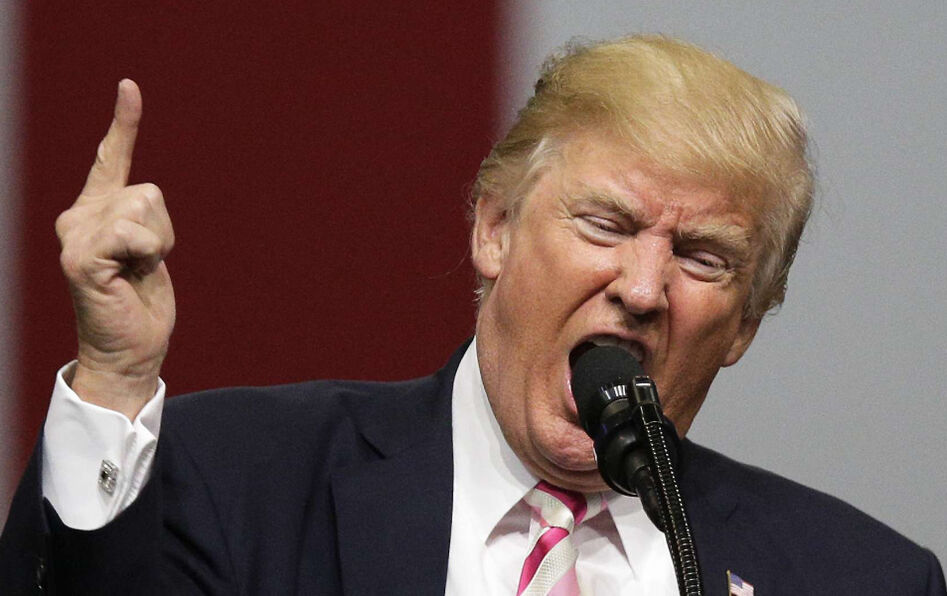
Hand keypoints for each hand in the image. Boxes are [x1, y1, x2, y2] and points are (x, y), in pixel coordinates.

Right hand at [55, 80, 175, 419]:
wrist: (129, 349)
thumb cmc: (140, 304)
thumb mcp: (147, 251)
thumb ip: (140, 221)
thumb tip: (145, 198)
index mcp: (95, 212)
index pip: (112, 159)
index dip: (124, 124)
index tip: (130, 87)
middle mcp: (76, 216)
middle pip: (149, 192)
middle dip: (163, 232)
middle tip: (143, 267)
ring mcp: (74, 235)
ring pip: (144, 207)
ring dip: (157, 245)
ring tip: (136, 273)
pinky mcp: (79, 256)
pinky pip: (135, 233)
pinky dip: (148, 255)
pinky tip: (128, 277)